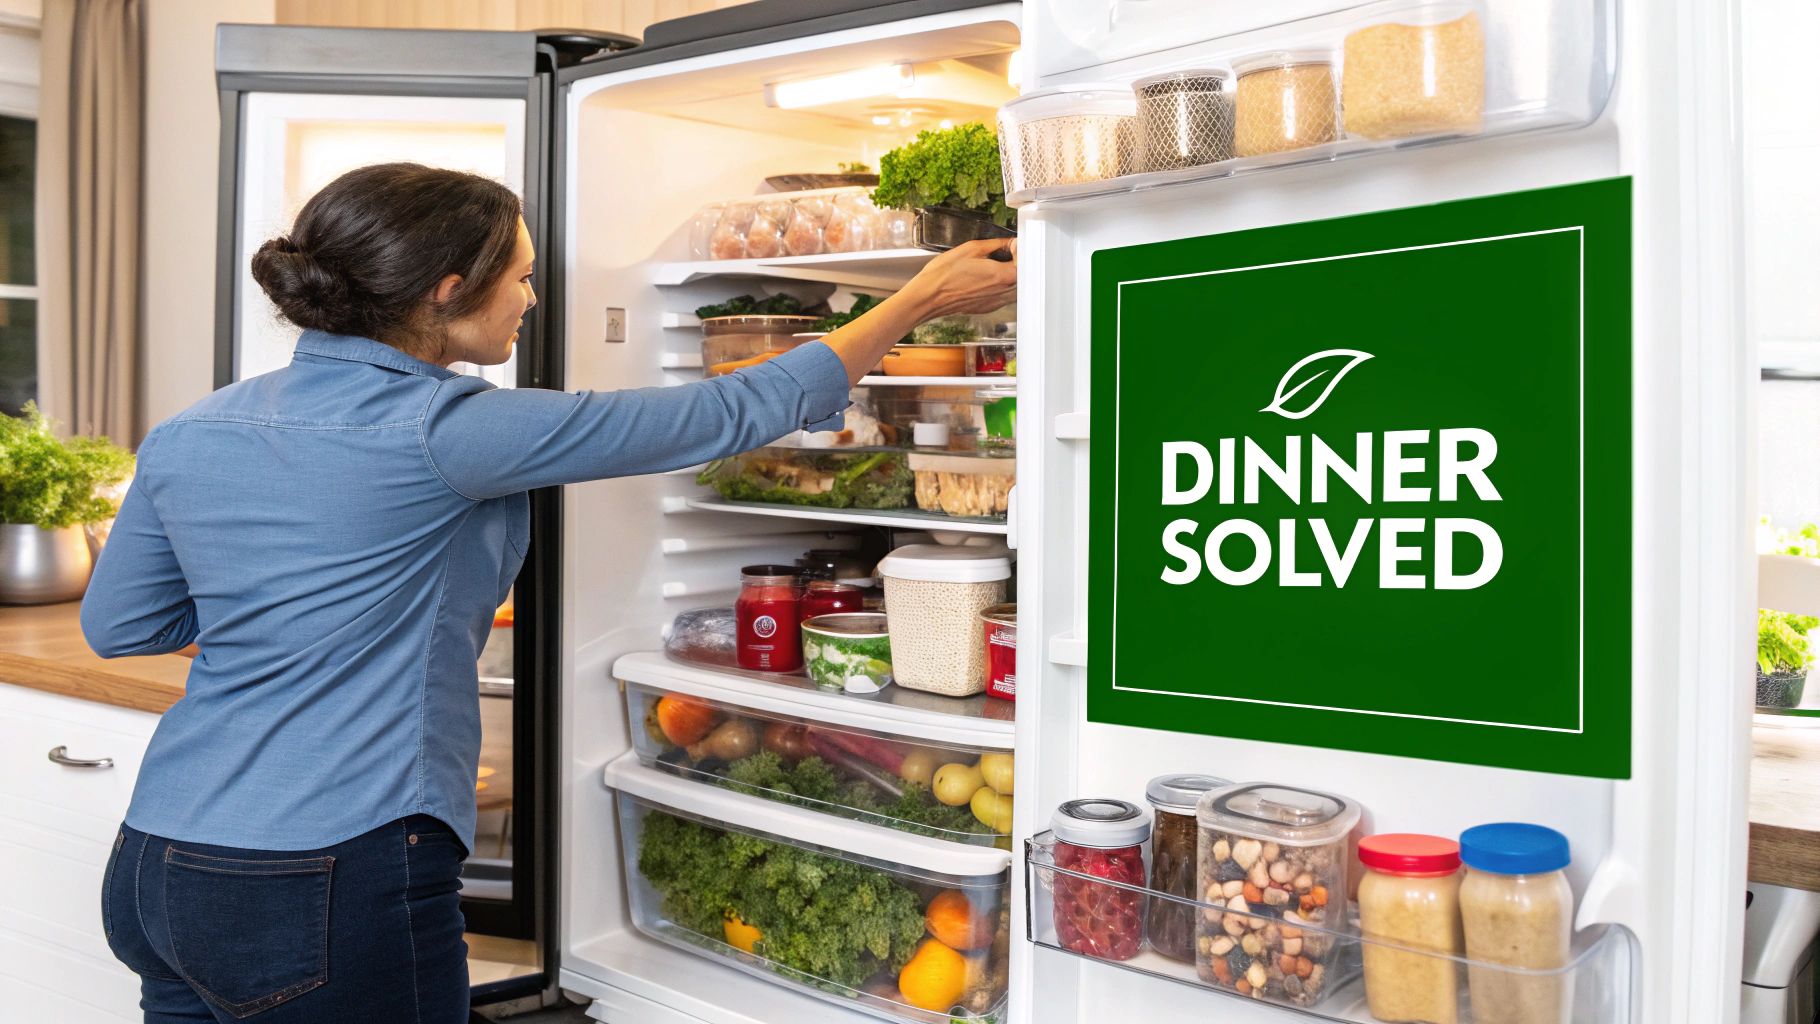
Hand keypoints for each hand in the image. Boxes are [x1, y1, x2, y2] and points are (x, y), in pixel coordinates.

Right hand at [900, 238, 1017, 320]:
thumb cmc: (946, 274)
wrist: (930, 297)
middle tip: (1006, 252)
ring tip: (995, 265)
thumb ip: (997, 244)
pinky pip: (1003, 295)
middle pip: (1024, 276)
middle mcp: (1004, 292)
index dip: (1021, 250)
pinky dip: (1000, 285)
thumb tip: (1009, 242)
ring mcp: (997, 302)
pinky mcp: (989, 307)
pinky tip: (986, 278)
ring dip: (1010, 275)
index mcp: (1003, 276)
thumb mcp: (972, 248)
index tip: (1012, 245)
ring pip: (1015, 287)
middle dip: (1017, 262)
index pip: (1027, 261)